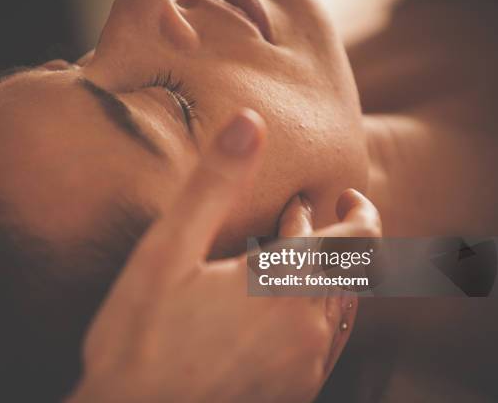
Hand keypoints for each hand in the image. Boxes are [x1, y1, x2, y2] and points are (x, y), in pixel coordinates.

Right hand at [68, 110, 380, 402]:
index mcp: (286, 287)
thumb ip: (215, 185)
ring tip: (300, 257)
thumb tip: (250, 123)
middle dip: (332, 237)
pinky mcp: (291, 394)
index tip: (343, 195)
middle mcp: (308, 331)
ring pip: (342, 310)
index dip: (358, 211)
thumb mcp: (168, 252)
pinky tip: (288, 311)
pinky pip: (328, 346)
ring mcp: (304, 369)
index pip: (356, 239)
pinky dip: (320, 314)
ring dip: (328, 275)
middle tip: (304, 217)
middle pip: (350, 272)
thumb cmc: (139, 337)